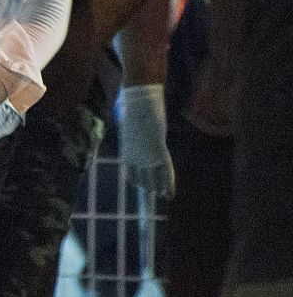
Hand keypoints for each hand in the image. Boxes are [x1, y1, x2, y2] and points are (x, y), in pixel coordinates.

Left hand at [119, 84, 174, 198]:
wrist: (139, 100)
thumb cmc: (133, 107)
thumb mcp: (128, 120)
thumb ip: (130, 126)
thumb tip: (127, 120)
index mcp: (127, 149)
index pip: (129, 169)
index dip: (134, 178)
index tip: (137, 185)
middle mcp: (135, 155)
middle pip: (142, 175)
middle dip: (148, 185)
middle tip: (153, 194)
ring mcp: (147, 153)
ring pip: (155, 176)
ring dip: (160, 187)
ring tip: (163, 196)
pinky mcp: (159, 149)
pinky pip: (165, 170)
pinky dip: (168, 183)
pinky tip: (170, 192)